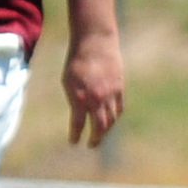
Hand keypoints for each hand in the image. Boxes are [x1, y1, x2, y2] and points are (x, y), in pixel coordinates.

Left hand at [63, 27, 124, 147]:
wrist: (95, 42)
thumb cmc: (76, 60)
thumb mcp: (68, 81)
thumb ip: (74, 98)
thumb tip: (79, 113)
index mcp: (80, 98)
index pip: (78, 124)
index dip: (76, 136)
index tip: (74, 142)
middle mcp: (96, 99)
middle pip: (99, 127)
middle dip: (96, 139)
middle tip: (91, 145)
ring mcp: (110, 95)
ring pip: (111, 120)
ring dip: (106, 130)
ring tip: (101, 134)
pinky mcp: (120, 88)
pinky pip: (119, 109)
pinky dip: (115, 117)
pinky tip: (111, 120)